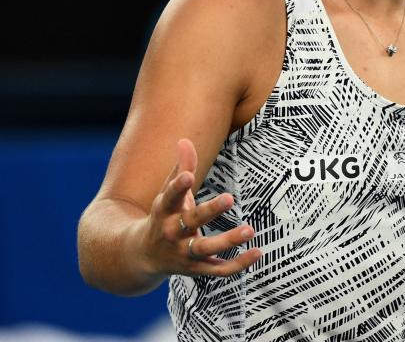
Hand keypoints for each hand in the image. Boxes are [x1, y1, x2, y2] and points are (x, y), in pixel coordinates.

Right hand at [136, 138, 260, 280]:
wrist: (140, 256)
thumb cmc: (163, 217)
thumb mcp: (167, 194)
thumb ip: (180, 168)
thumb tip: (184, 140)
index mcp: (165, 211)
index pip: (170, 197)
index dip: (177, 186)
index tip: (188, 175)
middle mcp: (172, 232)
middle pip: (191, 221)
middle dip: (209, 210)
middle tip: (229, 197)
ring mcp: (183, 253)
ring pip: (205, 248)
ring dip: (227, 241)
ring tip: (250, 229)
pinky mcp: (195, 269)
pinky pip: (217, 270)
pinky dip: (237, 265)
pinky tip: (258, 253)